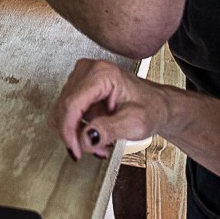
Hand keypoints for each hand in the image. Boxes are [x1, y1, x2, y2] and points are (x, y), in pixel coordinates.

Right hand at [48, 58, 166, 159]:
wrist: (156, 104)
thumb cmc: (150, 108)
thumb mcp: (135, 123)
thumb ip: (109, 130)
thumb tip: (85, 137)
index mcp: (102, 74)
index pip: (72, 103)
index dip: (69, 130)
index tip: (75, 150)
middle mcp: (88, 70)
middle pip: (65, 107)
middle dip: (75, 133)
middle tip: (94, 149)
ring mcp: (81, 76)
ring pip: (63, 110)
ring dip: (76, 131)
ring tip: (98, 141)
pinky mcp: (79, 85)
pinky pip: (67, 110)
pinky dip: (76, 126)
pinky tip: (93, 133)